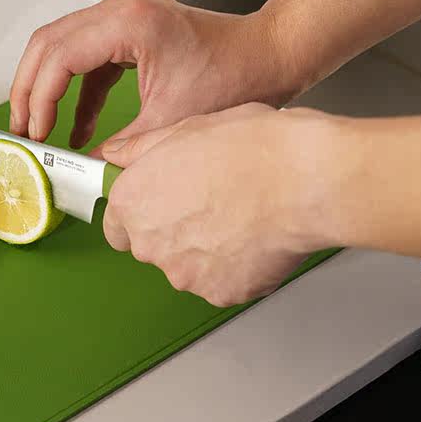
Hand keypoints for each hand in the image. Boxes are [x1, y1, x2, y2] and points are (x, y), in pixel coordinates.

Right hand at [8, 0, 303, 151]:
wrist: (272, 54)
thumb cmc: (238, 75)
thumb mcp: (172, 123)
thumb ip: (120, 148)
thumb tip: (83, 172)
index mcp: (128, 23)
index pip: (58, 56)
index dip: (38, 99)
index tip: (35, 135)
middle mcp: (119, 10)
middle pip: (46, 44)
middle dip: (28, 90)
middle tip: (22, 131)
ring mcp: (122, 17)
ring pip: (59, 48)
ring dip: (45, 88)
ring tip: (37, 129)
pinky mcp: (129, 32)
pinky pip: (86, 59)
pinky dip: (76, 93)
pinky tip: (77, 129)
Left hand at [101, 103, 337, 306]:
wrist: (304, 180)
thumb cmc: (252, 149)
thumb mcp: (185, 128)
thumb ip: (140, 149)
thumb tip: (117, 155)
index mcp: (133, 201)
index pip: (116, 224)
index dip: (140, 214)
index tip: (158, 206)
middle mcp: (150, 242)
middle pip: (152, 246)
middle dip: (175, 230)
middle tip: (213, 202)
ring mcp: (184, 273)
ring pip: (187, 267)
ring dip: (206, 250)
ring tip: (240, 217)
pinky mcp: (219, 293)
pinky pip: (221, 282)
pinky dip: (236, 267)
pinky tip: (255, 238)